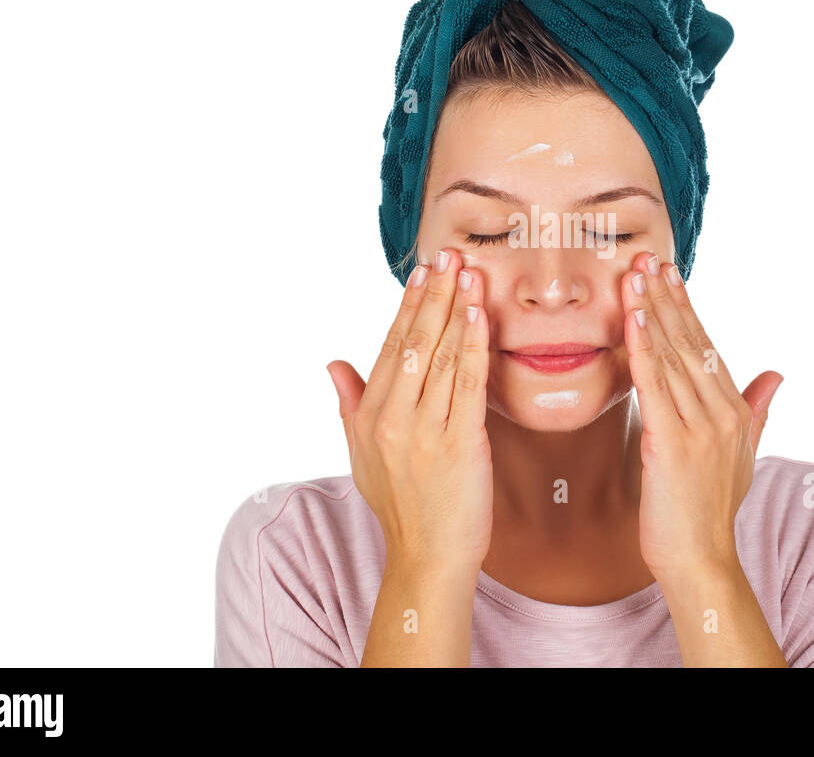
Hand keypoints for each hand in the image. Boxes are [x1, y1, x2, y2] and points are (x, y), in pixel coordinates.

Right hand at [326, 247, 492, 575]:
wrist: (427, 558)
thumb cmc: (401, 507)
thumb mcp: (362, 455)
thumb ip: (349, 404)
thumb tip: (333, 363)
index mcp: (369, 416)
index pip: (391, 347)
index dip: (408, 305)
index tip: (423, 271)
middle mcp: (391, 418)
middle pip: (415, 342)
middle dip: (434, 294)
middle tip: (450, 255)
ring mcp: (424, 431)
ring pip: (442, 356)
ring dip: (456, 309)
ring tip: (469, 273)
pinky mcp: (458, 443)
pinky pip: (468, 384)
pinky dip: (473, 345)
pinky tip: (479, 315)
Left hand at [622, 251, 782, 580]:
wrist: (702, 561)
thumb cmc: (710, 512)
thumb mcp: (743, 456)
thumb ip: (758, 410)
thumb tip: (777, 374)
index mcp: (734, 412)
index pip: (707, 347)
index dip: (685, 308)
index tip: (668, 274)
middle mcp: (721, 413)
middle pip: (689, 342)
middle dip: (665, 298)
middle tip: (646, 258)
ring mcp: (700, 427)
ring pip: (670, 356)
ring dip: (649, 311)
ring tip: (633, 275)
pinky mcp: (672, 442)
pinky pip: (654, 384)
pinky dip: (642, 347)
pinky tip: (630, 319)